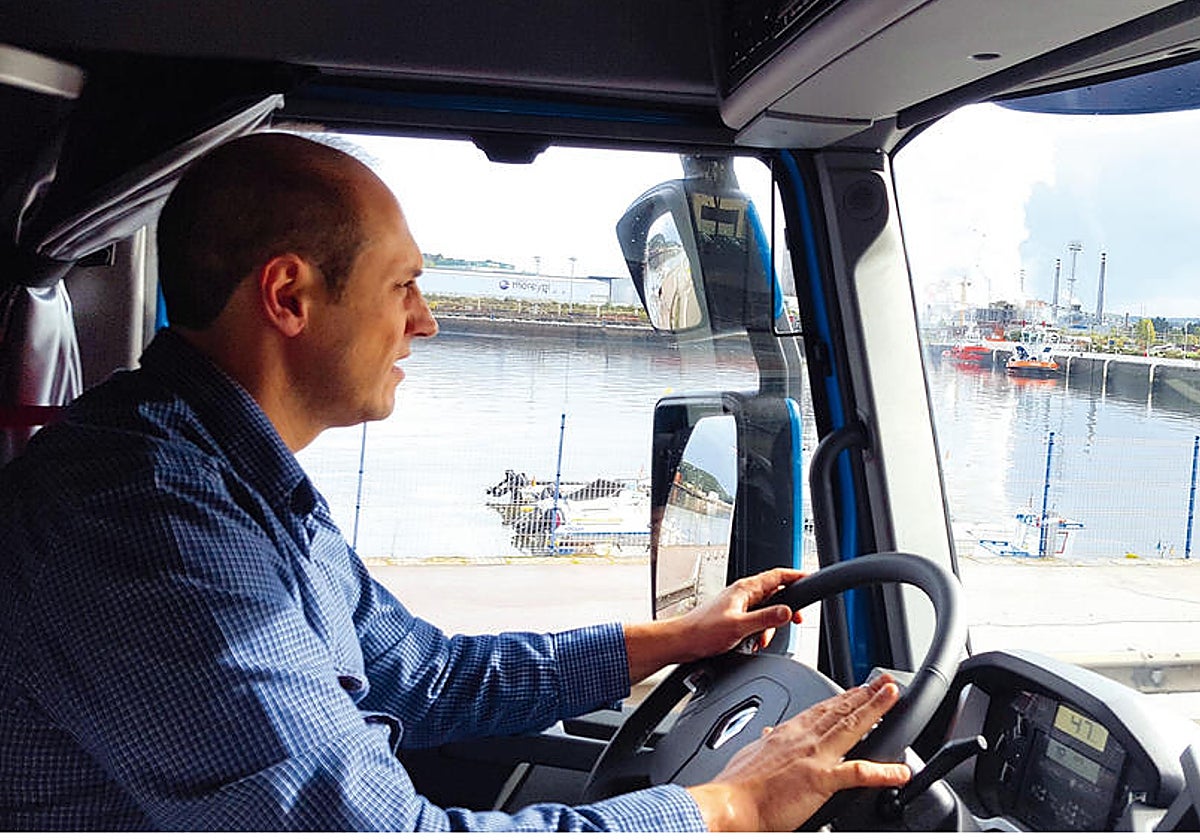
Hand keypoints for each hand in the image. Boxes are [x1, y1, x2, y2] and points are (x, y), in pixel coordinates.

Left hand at [624, 567, 803, 683]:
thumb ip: (766, 619)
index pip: (777, 575)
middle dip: (787, 608)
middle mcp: (742, 593)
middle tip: (797, 620)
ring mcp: (738, 604)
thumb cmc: (702, 632)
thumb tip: (788, 612)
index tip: (811, 579)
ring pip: (767, 609)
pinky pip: (757, 620)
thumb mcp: (740, 626)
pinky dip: (760, 631)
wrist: (682, 642)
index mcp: (745, 589)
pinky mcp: (734, 616)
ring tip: (762, 640)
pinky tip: (753, 642)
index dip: (796, 576)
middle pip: (776, 593)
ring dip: (770, 626)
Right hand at [686, 674, 910, 831]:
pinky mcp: (820, 779)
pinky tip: (900, 772)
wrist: (729, 804)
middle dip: (865, 693)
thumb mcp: (749, 755)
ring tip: (892, 695)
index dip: (842, 698)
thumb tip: (768, 734)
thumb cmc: (736, 786)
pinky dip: (882, 772)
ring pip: (851, 726)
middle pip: (840, 710)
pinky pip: (858, 773)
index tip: (856, 689)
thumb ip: (764, 744)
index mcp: (787, 734)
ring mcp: (814, 757)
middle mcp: (803, 739)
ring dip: (875, 709)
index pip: (820, 710)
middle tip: (884, 680)